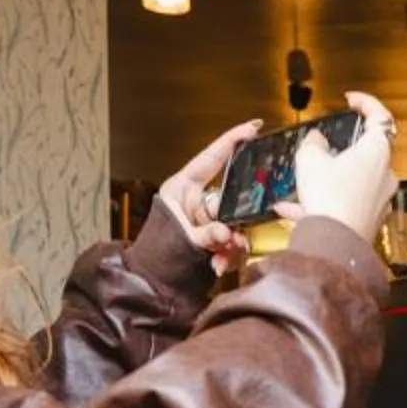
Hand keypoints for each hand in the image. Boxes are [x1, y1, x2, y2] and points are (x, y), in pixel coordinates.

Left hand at [158, 119, 259, 275]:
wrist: (153, 280)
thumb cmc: (157, 253)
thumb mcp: (181, 240)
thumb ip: (205, 236)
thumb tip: (227, 234)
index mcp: (183, 187)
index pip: (211, 157)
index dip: (232, 140)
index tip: (253, 127)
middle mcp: (197, 199)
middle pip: (230, 199)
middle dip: (236, 223)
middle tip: (234, 241)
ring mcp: (208, 217)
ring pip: (235, 222)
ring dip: (233, 244)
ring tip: (221, 260)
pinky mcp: (216, 234)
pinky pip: (234, 239)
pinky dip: (230, 255)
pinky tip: (219, 266)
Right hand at [278, 90, 398, 242]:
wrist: (335, 244)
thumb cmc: (330, 200)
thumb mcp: (310, 159)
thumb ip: (314, 143)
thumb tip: (317, 141)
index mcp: (376, 152)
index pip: (381, 117)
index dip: (367, 103)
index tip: (352, 100)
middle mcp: (384, 174)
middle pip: (366, 152)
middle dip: (341, 149)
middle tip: (322, 148)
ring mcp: (380, 199)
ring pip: (352, 180)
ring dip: (327, 179)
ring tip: (301, 184)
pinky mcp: (369, 219)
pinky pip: (344, 204)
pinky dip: (323, 203)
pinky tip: (293, 210)